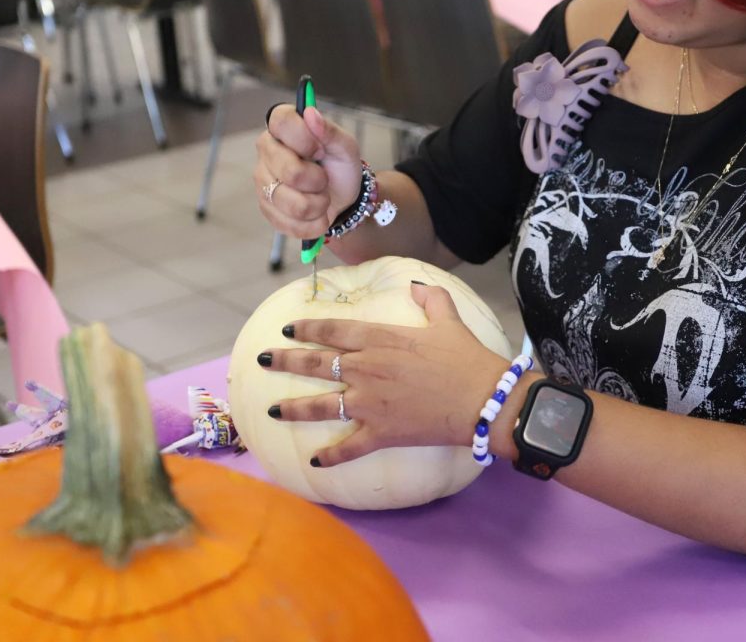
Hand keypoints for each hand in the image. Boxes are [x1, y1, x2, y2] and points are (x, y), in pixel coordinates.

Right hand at [255, 104, 361, 238]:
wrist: (342, 200)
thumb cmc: (340, 167)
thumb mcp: (346, 147)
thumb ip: (330, 131)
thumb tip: (310, 113)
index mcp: (284, 127)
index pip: (280, 121)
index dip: (303, 138)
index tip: (319, 150)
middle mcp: (266, 150)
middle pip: (288, 171)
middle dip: (317, 181)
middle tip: (324, 179)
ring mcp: (262, 180)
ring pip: (287, 201)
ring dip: (316, 205)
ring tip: (323, 198)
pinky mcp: (266, 207)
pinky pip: (287, 222)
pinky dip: (311, 224)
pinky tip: (318, 215)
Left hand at [258, 283, 510, 466]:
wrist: (483, 399)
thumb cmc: (467, 358)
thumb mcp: (449, 320)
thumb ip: (432, 298)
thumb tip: (417, 284)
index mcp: (380, 339)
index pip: (332, 330)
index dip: (307, 328)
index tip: (288, 329)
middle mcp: (367, 369)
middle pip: (315, 363)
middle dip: (284, 361)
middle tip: (262, 360)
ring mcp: (370, 403)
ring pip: (321, 405)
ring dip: (293, 408)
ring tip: (271, 409)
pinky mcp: (381, 433)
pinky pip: (349, 448)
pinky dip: (331, 457)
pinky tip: (314, 461)